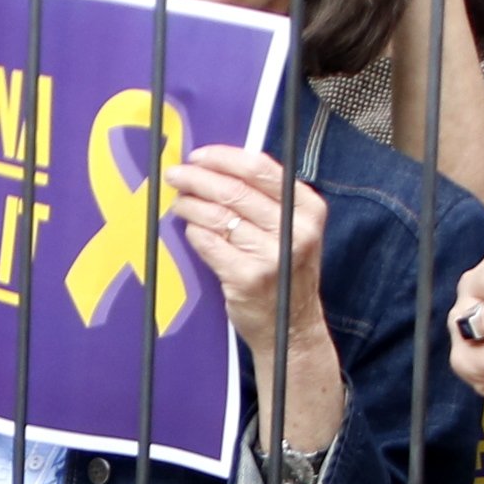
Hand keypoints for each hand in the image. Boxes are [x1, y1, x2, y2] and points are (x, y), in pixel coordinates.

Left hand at [165, 145, 331, 366]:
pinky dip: (195, 233)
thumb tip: (217, 167)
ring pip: (218, 216)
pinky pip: (209, 243)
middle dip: (198, 178)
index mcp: (308, 209)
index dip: (223, 158)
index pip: (260, 169)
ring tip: (179, 203)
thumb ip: (267, 199)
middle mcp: (294, 230)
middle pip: (235, 190)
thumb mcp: (292, 230)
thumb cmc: (285, 272)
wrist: (291, 327)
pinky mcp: (248, 277)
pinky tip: (191, 230)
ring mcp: (272, 255)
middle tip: (175, 174)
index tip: (199, 155)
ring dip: (190, 205)